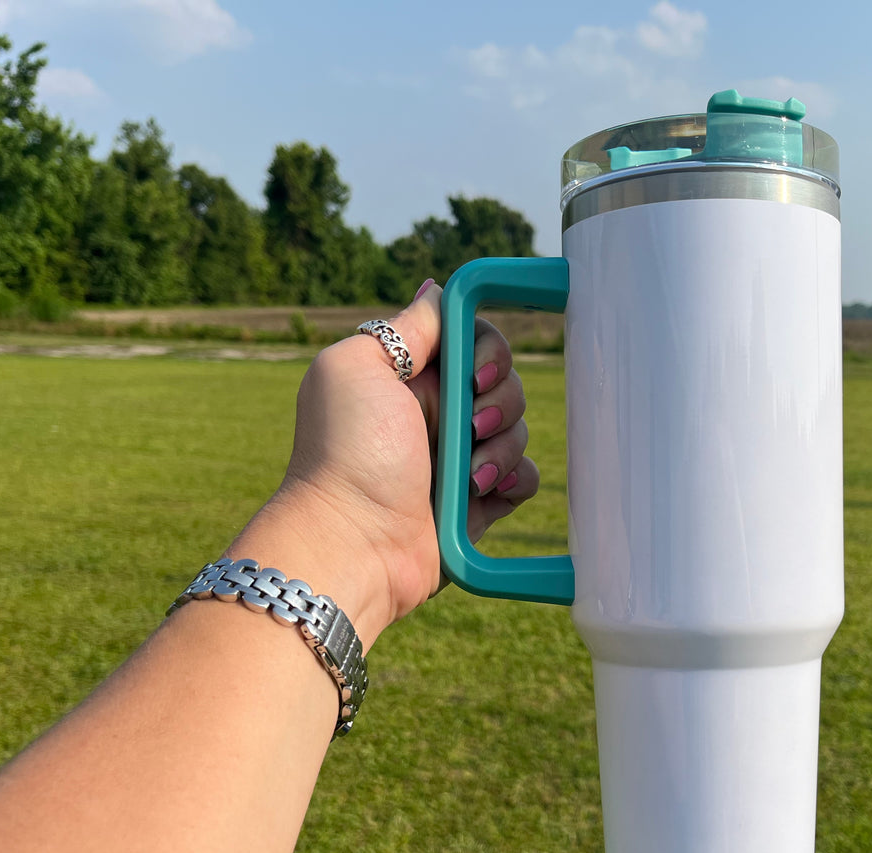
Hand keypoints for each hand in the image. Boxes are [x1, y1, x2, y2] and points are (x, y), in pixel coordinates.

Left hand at [269, 281, 538, 637]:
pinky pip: (523, 478)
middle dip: (501, 398)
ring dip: (501, 448)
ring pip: (517, 430)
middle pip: (504, 381)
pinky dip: (514, 481)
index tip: (473, 373)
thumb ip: (404, 328)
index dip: (488, 349)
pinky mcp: (478, 501)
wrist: (355, 542)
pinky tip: (485, 492)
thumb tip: (437, 290)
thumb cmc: (348, 453)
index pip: (474, 338)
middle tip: (472, 422)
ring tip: (468, 476)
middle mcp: (437, 412)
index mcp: (410, 375)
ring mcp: (460, 458)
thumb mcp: (359, 367)